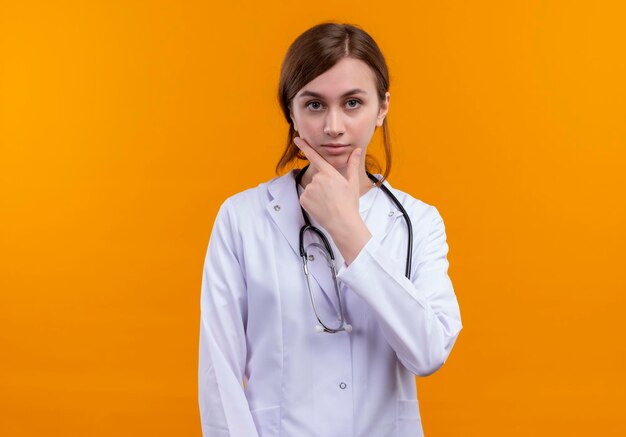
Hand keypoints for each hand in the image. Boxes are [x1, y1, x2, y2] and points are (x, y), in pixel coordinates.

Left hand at [294, 137, 372, 265]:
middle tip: (333, 196)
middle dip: (323, 185)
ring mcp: (309, 189)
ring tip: (328, 203)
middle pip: (317, 178)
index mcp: (329, 173)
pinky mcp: (303, 199)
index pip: (315, 157)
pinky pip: (306, 197)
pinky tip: (321, 207)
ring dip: (317, 194)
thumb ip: (352, 164)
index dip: (305, 147)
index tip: (297, 139)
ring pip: (312, 188)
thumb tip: (357, 150)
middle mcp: (317, 179)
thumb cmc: (349, 203)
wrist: (343, 223)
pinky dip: (311, 201)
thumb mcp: (352, 182)